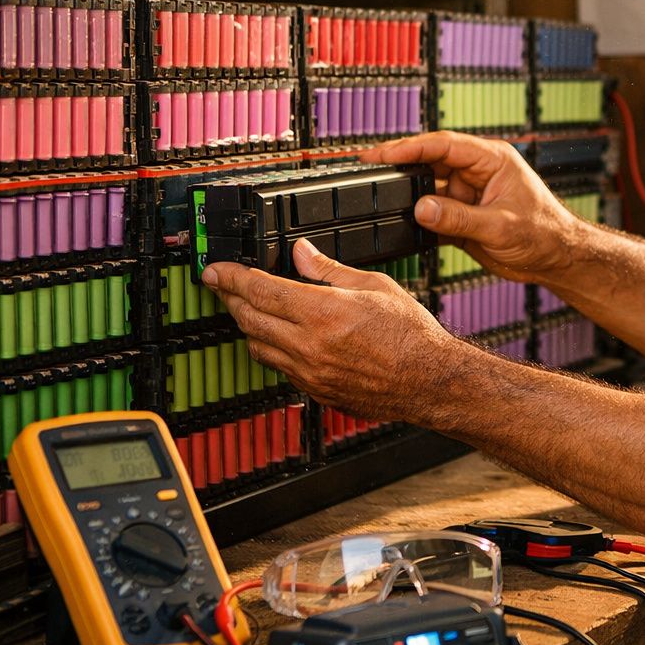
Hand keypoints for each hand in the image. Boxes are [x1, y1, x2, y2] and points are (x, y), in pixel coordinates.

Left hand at [201, 239, 463, 422]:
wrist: (429, 380)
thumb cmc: (411, 335)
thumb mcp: (375, 286)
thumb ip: (330, 270)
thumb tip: (301, 254)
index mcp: (323, 312)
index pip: (259, 290)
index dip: (230, 277)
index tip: (215, 270)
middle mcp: (310, 345)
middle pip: (248, 318)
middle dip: (230, 298)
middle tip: (224, 285)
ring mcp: (309, 372)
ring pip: (257, 346)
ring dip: (247, 325)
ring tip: (248, 309)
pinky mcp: (315, 390)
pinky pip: (278, 367)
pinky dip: (270, 349)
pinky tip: (278, 338)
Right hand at [361, 131, 582, 282]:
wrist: (558, 259)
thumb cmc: (546, 233)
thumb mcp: (501, 226)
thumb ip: (460, 218)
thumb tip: (422, 208)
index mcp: (491, 160)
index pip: (443, 145)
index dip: (410, 147)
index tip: (382, 153)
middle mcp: (476, 173)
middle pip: (429, 163)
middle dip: (400, 167)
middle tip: (366, 170)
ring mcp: (468, 195)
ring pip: (427, 189)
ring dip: (407, 196)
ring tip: (377, 200)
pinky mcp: (462, 218)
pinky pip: (432, 214)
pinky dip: (416, 220)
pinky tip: (398, 225)